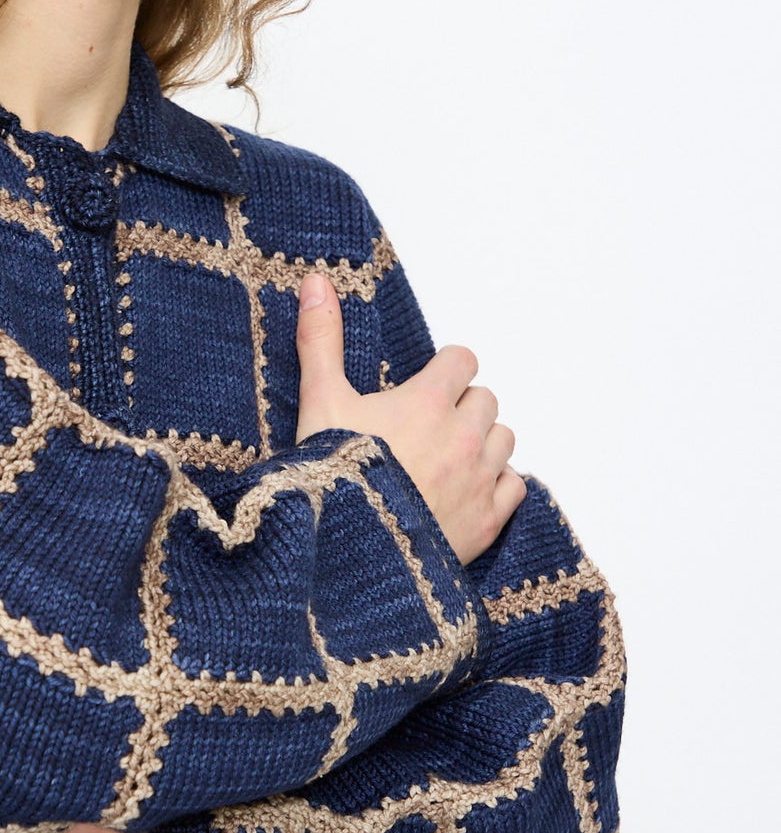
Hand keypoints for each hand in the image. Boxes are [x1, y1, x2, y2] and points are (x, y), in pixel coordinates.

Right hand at [294, 271, 525, 567]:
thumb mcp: (319, 401)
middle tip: (424, 427)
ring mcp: (480, 479)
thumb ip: (322, 338)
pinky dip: (496, 484)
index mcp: (428, 400)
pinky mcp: (487, 522)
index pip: (462, 359)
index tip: (421, 386)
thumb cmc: (331, 475)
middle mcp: (464, 435)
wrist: (345, 553)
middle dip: (460, 407)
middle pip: (485, 399)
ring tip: (444, 458)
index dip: (443, 370)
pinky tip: (464, 491)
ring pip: (504, 439)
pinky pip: (515, 486)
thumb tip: (317, 279)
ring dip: (482, 442)